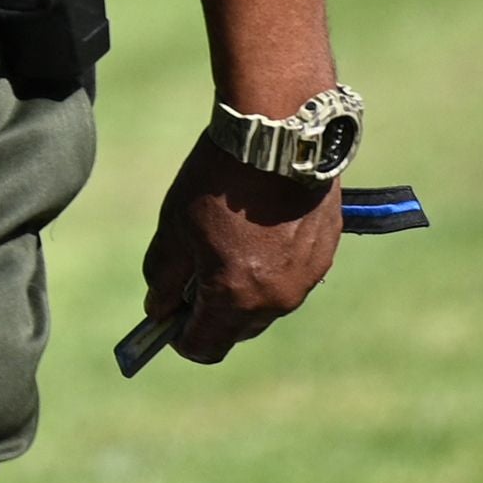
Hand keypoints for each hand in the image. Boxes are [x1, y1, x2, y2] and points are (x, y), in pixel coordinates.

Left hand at [137, 137, 342, 364]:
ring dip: (245, 288)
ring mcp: (307, 278)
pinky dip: (273, 266)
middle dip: (212, 310)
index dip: (180, 337)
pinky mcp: (325, 253)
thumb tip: (158, 309)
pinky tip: (258, 227)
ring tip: (227, 241)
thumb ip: (163, 276)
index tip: (168, 315)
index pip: (204, 347)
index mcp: (235, 297)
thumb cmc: (218, 180)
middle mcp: (277, 299)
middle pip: (238, 328)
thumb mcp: (174, 227)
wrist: (280, 135)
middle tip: (193, 271)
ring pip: (268, 303)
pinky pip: (293, 276)